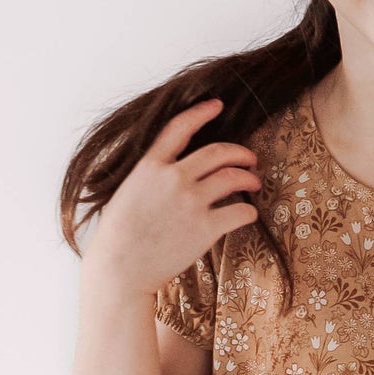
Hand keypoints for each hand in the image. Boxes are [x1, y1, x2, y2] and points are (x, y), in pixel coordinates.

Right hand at [81, 97, 260, 292]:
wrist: (121, 269)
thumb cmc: (119, 236)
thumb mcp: (127, 192)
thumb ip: (150, 176)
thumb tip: (169, 169)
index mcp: (150, 165)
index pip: (180, 127)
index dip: (201, 112)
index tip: (217, 105)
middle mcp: (173, 177)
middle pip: (218, 152)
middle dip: (239, 152)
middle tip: (249, 158)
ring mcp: (190, 202)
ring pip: (233, 177)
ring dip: (248, 178)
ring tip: (254, 183)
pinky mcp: (205, 228)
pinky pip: (239, 212)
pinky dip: (249, 211)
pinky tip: (249, 214)